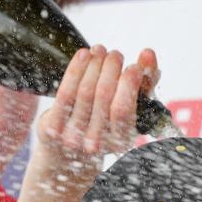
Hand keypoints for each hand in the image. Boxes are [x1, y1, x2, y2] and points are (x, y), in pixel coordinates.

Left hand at [35, 46, 160, 172]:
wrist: (68, 152)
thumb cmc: (106, 122)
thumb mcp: (129, 108)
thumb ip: (144, 83)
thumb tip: (148, 54)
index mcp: (120, 141)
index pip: (123, 109)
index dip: (129, 83)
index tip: (134, 66)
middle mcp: (96, 144)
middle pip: (103, 95)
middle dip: (111, 67)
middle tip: (116, 55)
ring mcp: (72, 137)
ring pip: (85, 91)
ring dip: (95, 64)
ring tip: (101, 50)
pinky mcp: (53, 128)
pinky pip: (65, 93)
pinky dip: (76, 69)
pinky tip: (84, 55)